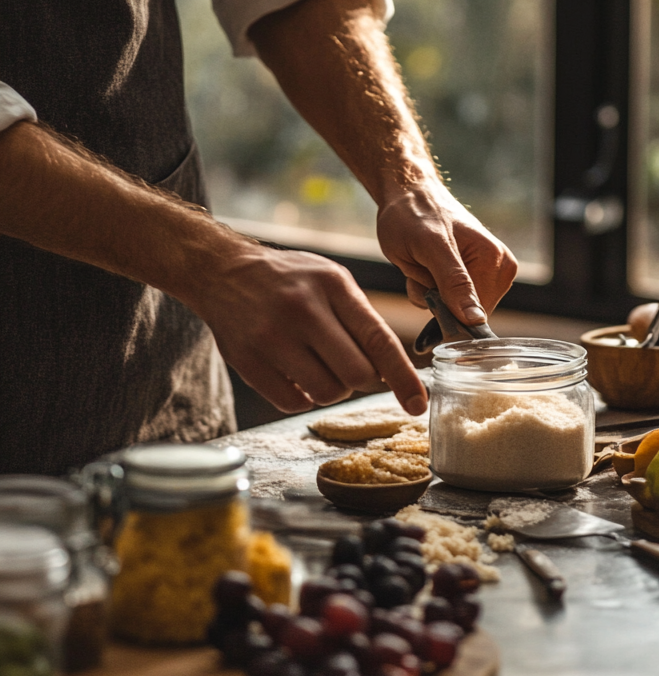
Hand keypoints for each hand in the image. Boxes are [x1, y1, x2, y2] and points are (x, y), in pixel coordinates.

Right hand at [192, 242, 427, 415]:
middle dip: (363, 380)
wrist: (224, 272)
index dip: (403, 377)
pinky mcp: (247, 361)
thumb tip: (391, 370)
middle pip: (356, 374)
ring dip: (333, 390)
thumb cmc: (289, 279)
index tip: (418, 403)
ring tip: (320, 367)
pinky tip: (296, 374)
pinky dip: (303, 397)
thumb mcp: (331, 280)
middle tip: (353, 369)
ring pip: (327, 392)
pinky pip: (293, 402)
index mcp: (332, 286)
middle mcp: (303, 310)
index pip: (378, 340)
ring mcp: (271, 337)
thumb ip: (361, 319)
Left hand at [376, 183, 516, 325]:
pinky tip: (424, 265)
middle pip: (466, 314)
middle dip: (437, 300)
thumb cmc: (413, 213)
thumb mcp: (430, 247)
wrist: (406, 193)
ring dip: (429, 294)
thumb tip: (476, 319)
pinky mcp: (471, 274)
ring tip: (422, 263)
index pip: (476, 314)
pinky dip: (428, 290)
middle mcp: (499, 267)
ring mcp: (487, 272)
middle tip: (422, 268)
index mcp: (496, 260)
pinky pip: (448, 300)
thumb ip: (454, 283)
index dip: (447, 311)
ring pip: (454, 309)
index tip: (427, 289)